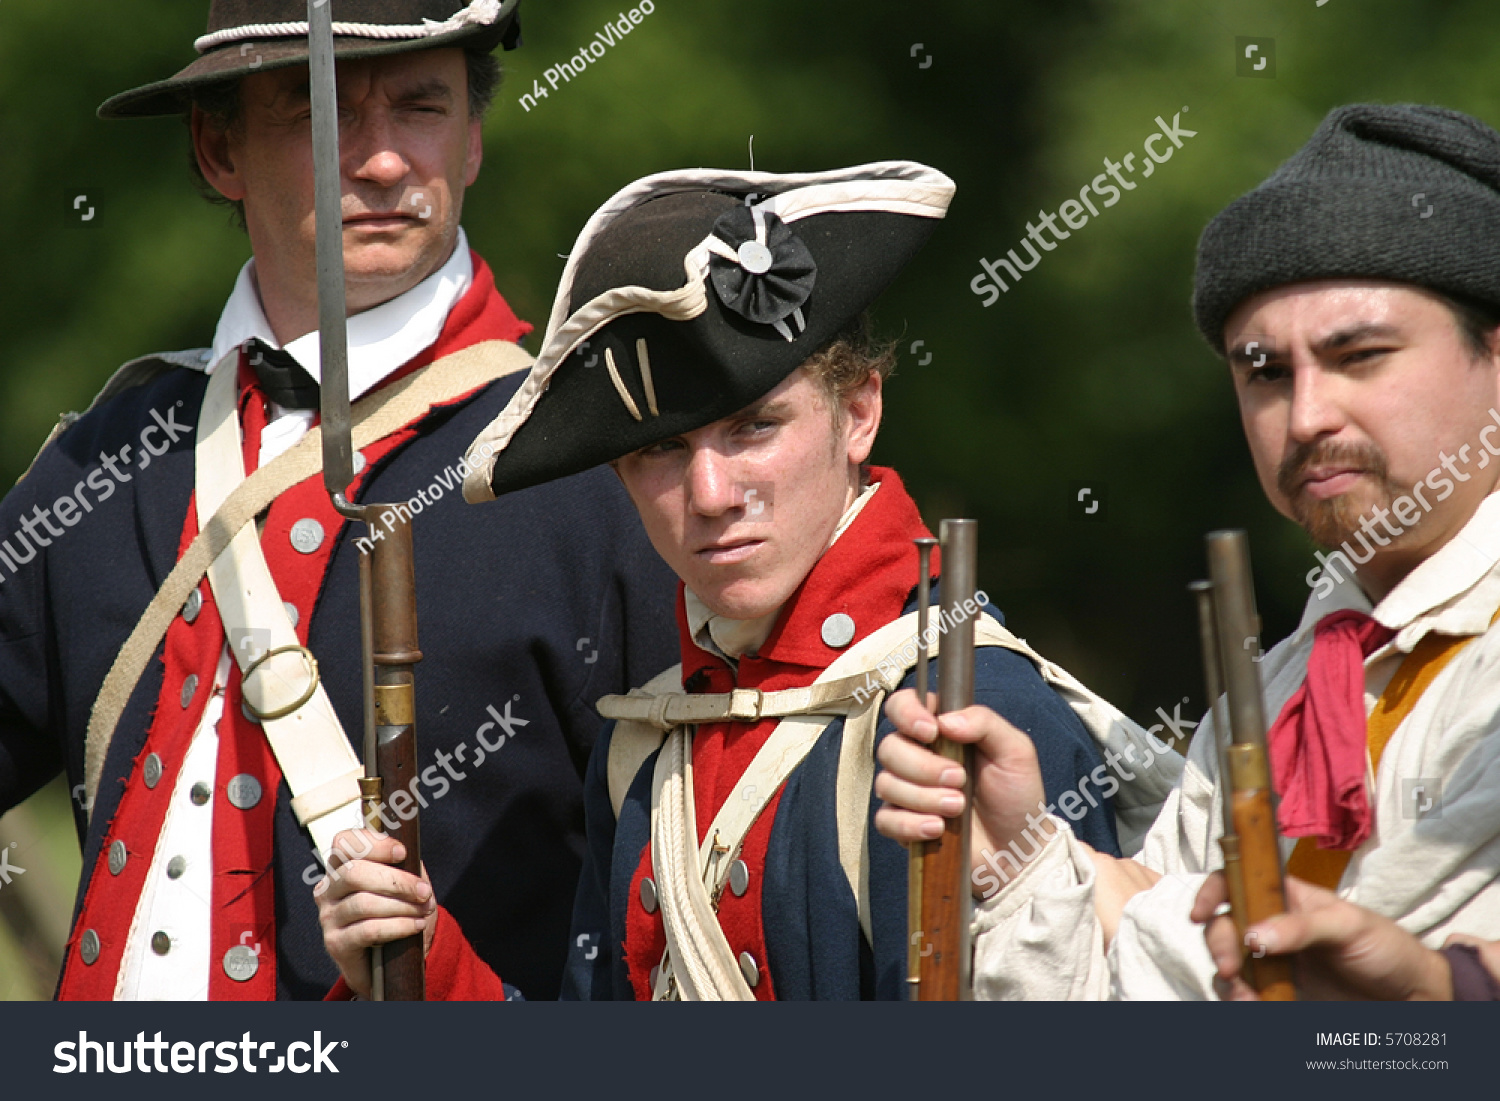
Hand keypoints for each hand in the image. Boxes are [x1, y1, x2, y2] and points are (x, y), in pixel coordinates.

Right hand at [315, 828, 435, 997]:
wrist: (389, 960)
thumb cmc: (396, 913)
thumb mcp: (404, 885)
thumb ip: (404, 865)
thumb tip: (409, 853)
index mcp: (341, 866)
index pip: (344, 842)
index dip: (373, 844)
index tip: (402, 852)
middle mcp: (327, 889)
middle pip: (355, 873)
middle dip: (396, 881)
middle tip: (423, 892)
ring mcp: (328, 917)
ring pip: (363, 903)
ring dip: (401, 906)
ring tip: (423, 911)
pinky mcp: (335, 943)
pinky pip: (367, 930)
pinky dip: (398, 926)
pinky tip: (415, 926)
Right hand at [874, 689, 1053, 890]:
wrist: (1017, 847)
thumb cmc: (1016, 794)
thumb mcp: (1015, 751)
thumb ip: (985, 723)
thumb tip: (946, 720)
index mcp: (940, 729)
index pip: (902, 705)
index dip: (907, 713)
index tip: (930, 731)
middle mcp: (916, 756)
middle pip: (889, 748)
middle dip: (923, 767)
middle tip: (959, 780)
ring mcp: (905, 791)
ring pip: (886, 784)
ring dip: (923, 798)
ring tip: (957, 808)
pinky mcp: (902, 823)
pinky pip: (886, 819)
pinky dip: (910, 824)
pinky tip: (938, 829)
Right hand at [1192, 873, 1453, 1000]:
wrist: (1412, 998)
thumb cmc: (1386, 947)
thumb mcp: (1350, 924)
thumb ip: (1301, 925)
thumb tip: (1253, 935)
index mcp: (1286, 898)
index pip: (1238, 881)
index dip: (1213, 890)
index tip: (1201, 912)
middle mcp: (1272, 928)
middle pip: (1224, 926)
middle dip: (1217, 944)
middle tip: (1230, 967)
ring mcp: (1274, 963)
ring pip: (1228, 965)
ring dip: (1227, 980)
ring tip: (1245, 996)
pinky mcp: (1279, 994)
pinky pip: (1246, 996)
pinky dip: (1241, 1001)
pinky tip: (1254, 1005)